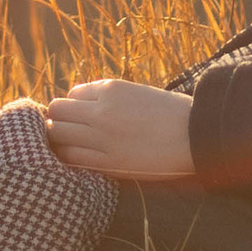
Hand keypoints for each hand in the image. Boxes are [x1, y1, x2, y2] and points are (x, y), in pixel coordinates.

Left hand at [41, 77, 198, 183]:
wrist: (194, 136)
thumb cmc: (167, 113)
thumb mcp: (136, 92)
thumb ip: (107, 95)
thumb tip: (77, 101)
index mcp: (110, 89)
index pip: (71, 95)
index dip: (73, 107)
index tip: (82, 118)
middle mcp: (101, 110)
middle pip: (57, 111)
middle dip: (60, 120)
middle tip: (71, 132)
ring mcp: (103, 137)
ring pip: (58, 134)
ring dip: (61, 139)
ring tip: (73, 146)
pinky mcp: (109, 162)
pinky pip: (72, 157)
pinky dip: (70, 157)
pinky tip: (79, 159)